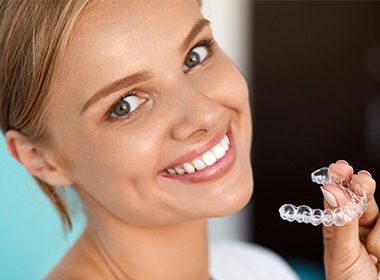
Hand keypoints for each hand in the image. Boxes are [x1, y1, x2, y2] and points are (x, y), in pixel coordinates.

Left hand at [323, 160, 379, 279]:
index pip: (336, 197)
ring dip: (378, 237)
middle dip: (361, 189)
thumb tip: (331, 190)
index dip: (339, 180)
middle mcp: (356, 227)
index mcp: (337, 227)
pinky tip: (379, 257)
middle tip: (362, 179)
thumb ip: (342, 221)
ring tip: (374, 256)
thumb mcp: (343, 252)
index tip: (340, 167)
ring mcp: (376, 235)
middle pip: (362, 200)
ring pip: (379, 217)